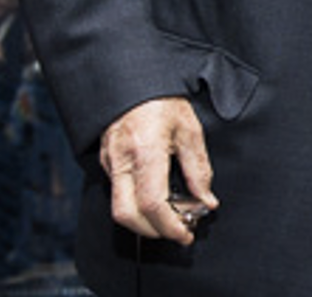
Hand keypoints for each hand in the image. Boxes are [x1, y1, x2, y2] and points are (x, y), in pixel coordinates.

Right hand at [100, 96, 216, 243]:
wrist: (133, 78)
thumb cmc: (162, 100)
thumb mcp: (189, 130)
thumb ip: (199, 169)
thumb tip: (206, 201)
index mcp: (145, 150)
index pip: (152, 203)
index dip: (170, 227)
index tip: (185, 234)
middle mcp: (122, 159)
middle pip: (126, 215)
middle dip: (152, 232)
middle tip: (177, 231)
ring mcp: (110, 160)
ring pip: (119, 207)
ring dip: (144, 220)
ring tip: (170, 215)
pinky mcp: (106, 159)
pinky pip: (118, 191)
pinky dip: (137, 202)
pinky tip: (156, 194)